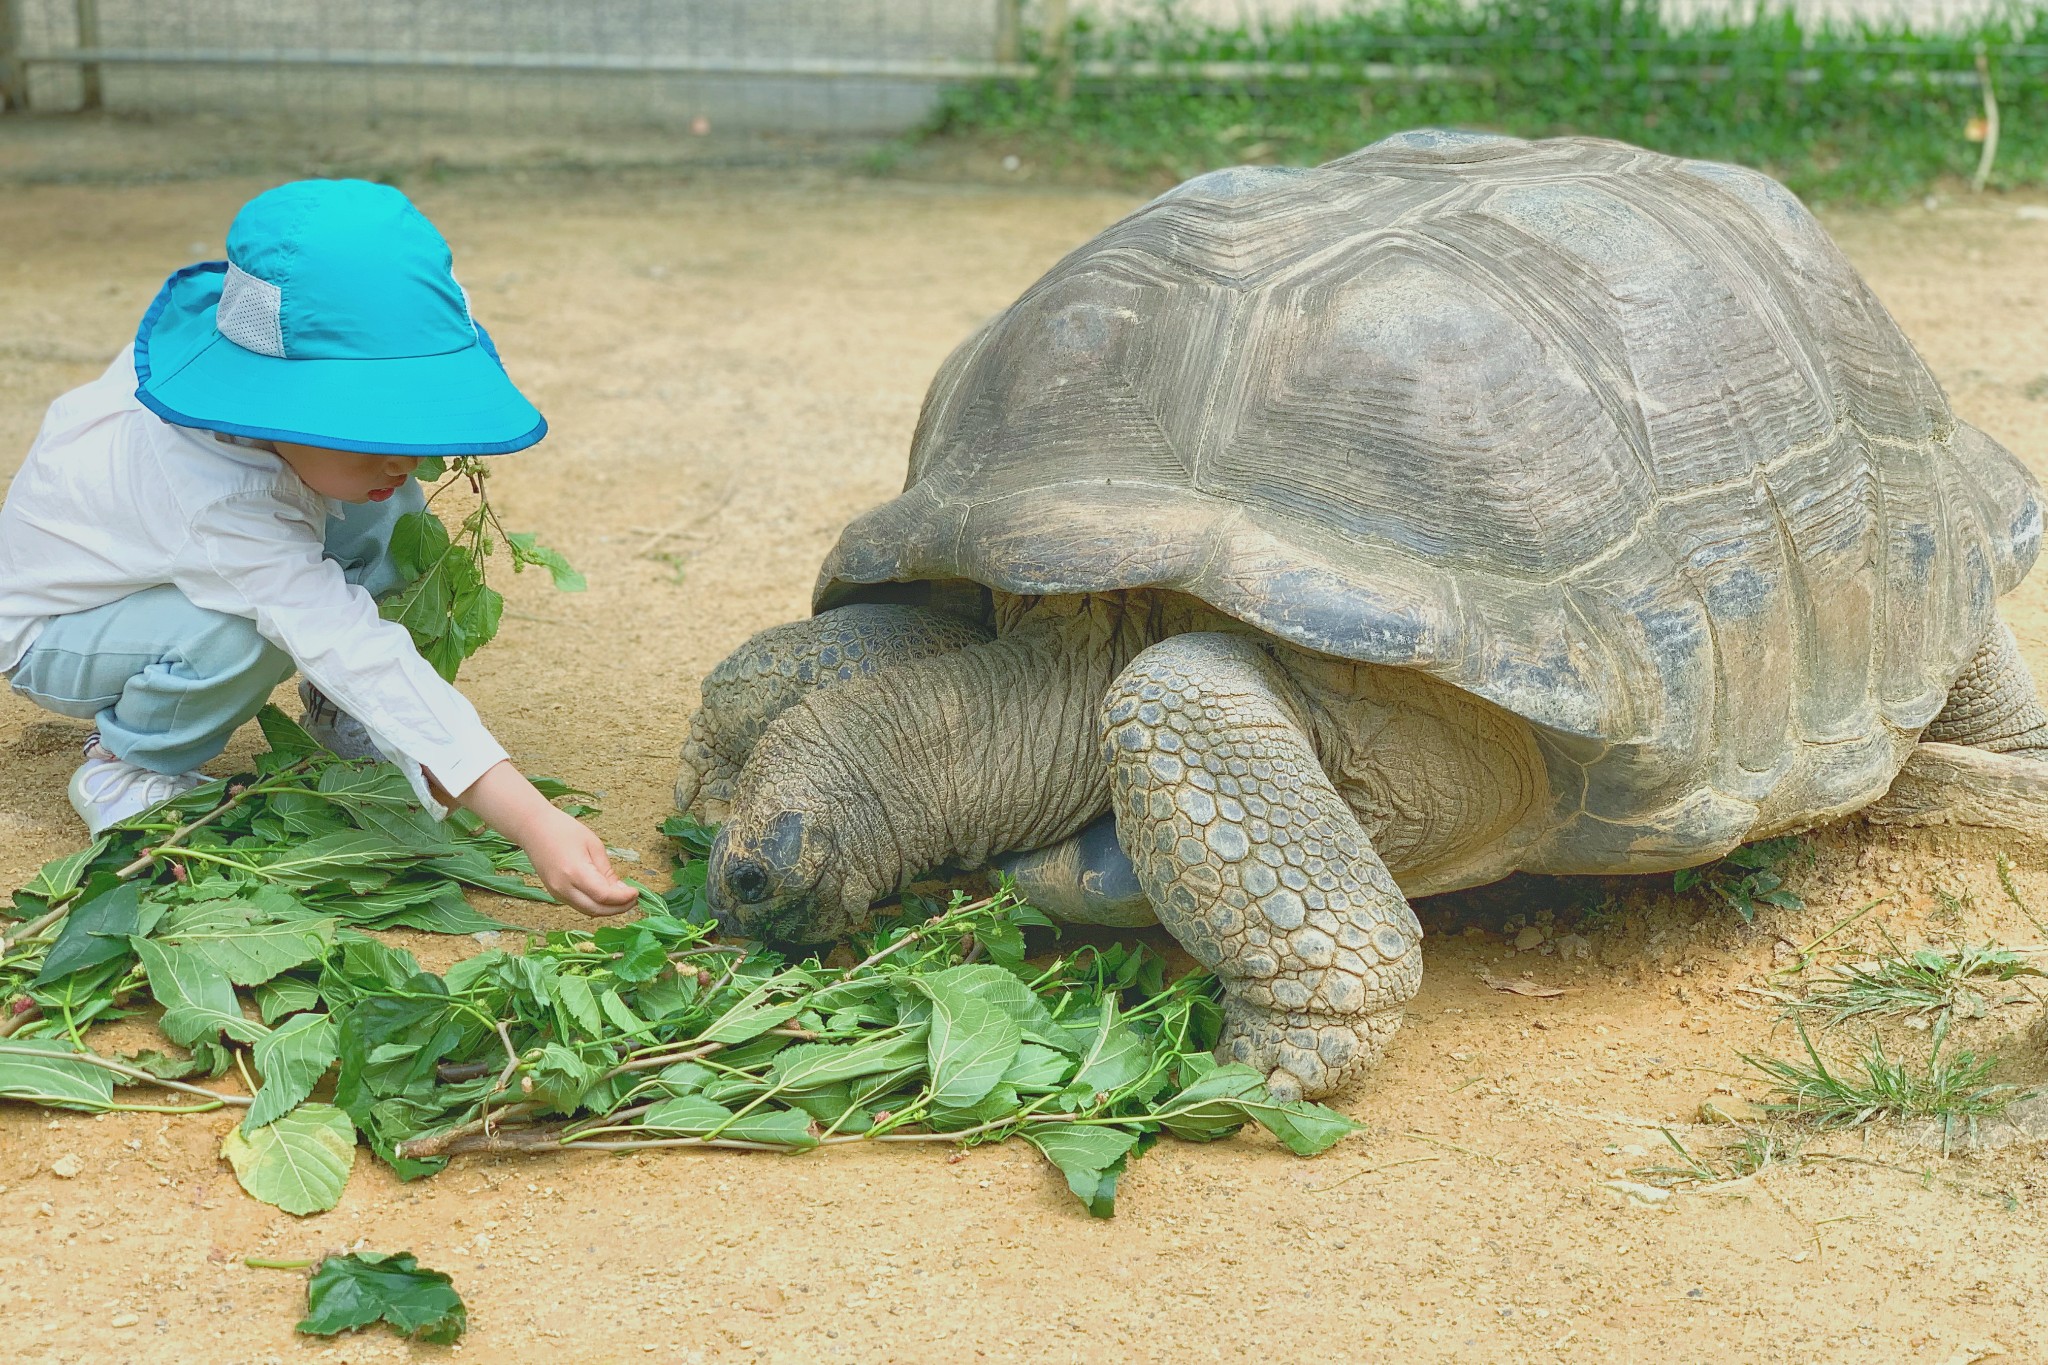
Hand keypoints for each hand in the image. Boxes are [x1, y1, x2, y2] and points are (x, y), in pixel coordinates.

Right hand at [450, 761, 638, 915]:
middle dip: (618, 908)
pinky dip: (595, 905)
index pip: (604, 896)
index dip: (623, 898)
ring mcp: (557, 893)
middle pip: (596, 910)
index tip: (637, 892)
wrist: (533, 829)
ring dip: (607, 909)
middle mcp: (564, 888)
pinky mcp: (554, 893)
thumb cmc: (564, 830)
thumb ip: (607, 870)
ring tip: (623, 898)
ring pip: (587, 911)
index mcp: (575, 873)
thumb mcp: (593, 845)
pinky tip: (606, 896)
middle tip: (634, 899)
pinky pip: (579, 905)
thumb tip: (621, 889)